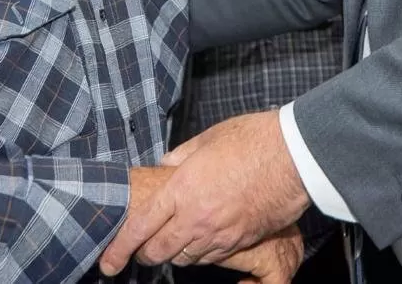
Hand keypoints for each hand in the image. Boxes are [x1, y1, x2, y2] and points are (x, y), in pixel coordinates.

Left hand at [98, 110, 309, 274]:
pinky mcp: (240, 241)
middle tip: (139, 254)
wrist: (292, 157)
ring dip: (173, 254)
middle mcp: (196, 217)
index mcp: (181, 188)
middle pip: (158, 251)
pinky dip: (199, 255)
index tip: (108, 261)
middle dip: (144, 256)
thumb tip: (166, 166)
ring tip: (170, 245)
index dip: (120, 248)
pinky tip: (199, 244)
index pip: (140, 227)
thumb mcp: (206, 140)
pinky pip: (211, 258)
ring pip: (184, 259)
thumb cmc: (251, 141)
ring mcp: (219, 232)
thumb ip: (180, 157)